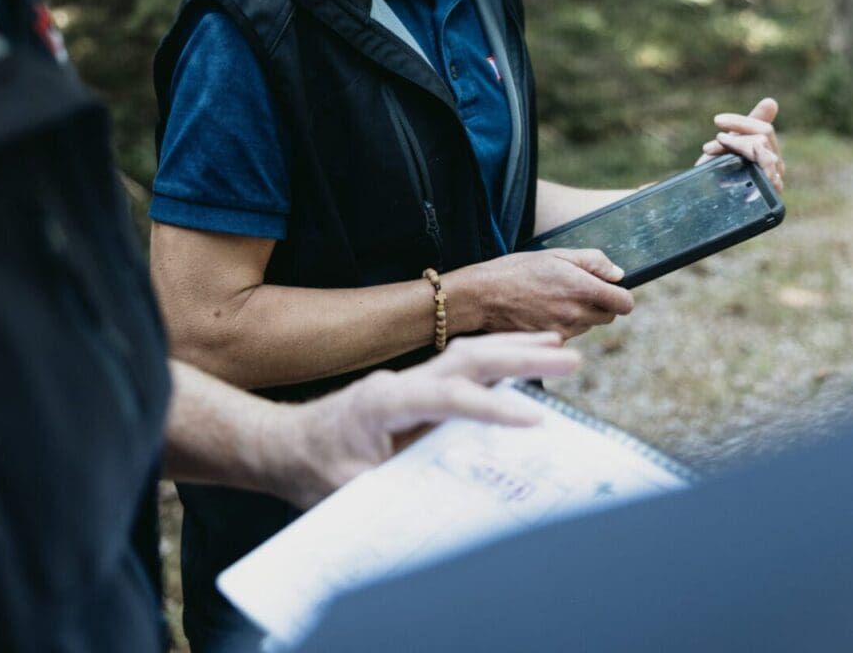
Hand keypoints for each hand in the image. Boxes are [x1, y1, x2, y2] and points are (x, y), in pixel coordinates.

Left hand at [274, 332, 580, 509]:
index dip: (492, 409)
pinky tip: (526, 360)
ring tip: (558, 344)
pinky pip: (463, 369)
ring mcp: (409, 382)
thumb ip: (396, 493)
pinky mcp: (416, 390)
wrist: (282, 446)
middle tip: (569, 357)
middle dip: (520, 357)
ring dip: (514, 349)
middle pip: (468, 359)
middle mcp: (400, 383)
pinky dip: (498, 361)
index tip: (534, 420)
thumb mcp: (349, 492)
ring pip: (469, 355)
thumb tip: (447, 507)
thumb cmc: (311, 470)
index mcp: (383, 402)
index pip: (447, 399)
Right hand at [446, 247, 633, 339]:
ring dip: (580, 315)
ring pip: (588, 327)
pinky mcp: (551, 342)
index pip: (624, 303)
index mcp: (583, 288)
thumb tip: (618, 274)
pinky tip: (544, 312)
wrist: (484, 296)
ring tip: (553, 299)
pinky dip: (563, 326)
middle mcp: (577, 313)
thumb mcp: (557, 254)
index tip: (610, 290)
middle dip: (600, 305)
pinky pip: (569, 336)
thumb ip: (593, 262)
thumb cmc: (517, 270)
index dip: (620, 296)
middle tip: (576, 291)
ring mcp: (564, 331)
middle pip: (608, 317)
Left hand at [697, 97, 784, 191]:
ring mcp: (775, 180)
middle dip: (736, 134)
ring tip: (712, 152)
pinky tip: (735, 170)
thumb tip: (772, 101)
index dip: (741, 122)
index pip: (764, 129)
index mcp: (768, 151)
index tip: (717, 121)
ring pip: (763, 151)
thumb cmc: (721, 176)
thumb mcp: (728, 149)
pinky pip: (767, 177)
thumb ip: (744, 127)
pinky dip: (749, 169)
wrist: (712, 212)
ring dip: (736, 147)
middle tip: (712, 143)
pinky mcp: (771, 196)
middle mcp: (775, 165)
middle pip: (764, 137)